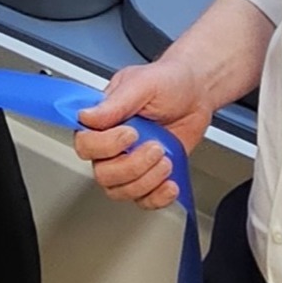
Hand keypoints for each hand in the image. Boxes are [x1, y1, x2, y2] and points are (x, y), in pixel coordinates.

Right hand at [71, 56, 218, 209]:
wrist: (196, 93)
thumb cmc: (168, 82)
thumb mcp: (142, 84)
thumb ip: (114, 103)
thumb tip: (85, 116)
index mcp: (102, 120)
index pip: (85, 144)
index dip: (106, 146)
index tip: (131, 133)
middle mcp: (111, 145)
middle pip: (103, 173)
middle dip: (132, 166)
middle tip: (156, 148)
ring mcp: (129, 162)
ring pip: (120, 190)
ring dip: (147, 181)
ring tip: (166, 161)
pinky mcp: (148, 176)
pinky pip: (143, 200)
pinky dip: (158, 197)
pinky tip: (170, 183)